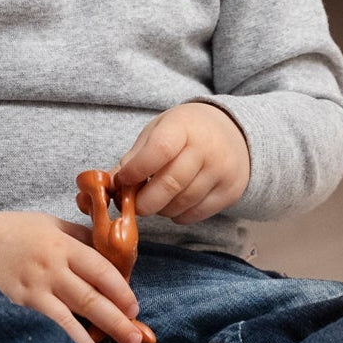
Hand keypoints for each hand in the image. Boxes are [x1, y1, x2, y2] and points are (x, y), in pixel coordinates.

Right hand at [0, 206, 143, 342]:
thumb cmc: (13, 231)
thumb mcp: (49, 223)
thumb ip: (79, 237)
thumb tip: (114, 255)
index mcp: (61, 244)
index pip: (100, 269)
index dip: (121, 290)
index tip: (135, 307)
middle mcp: (49, 268)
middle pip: (91, 299)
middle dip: (118, 321)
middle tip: (138, 338)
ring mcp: (32, 291)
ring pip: (71, 320)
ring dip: (97, 340)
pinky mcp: (17, 307)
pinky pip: (48, 330)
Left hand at [112, 102, 250, 224]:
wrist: (232, 133)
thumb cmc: (186, 131)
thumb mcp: (159, 130)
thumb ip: (135, 156)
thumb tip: (109, 183)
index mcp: (184, 127)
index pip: (159, 150)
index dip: (137, 170)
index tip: (123, 181)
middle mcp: (207, 149)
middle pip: (170, 184)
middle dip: (144, 201)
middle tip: (132, 204)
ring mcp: (221, 172)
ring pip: (182, 203)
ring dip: (160, 209)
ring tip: (154, 200)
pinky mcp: (229, 192)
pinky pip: (196, 214)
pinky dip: (177, 215)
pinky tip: (173, 204)